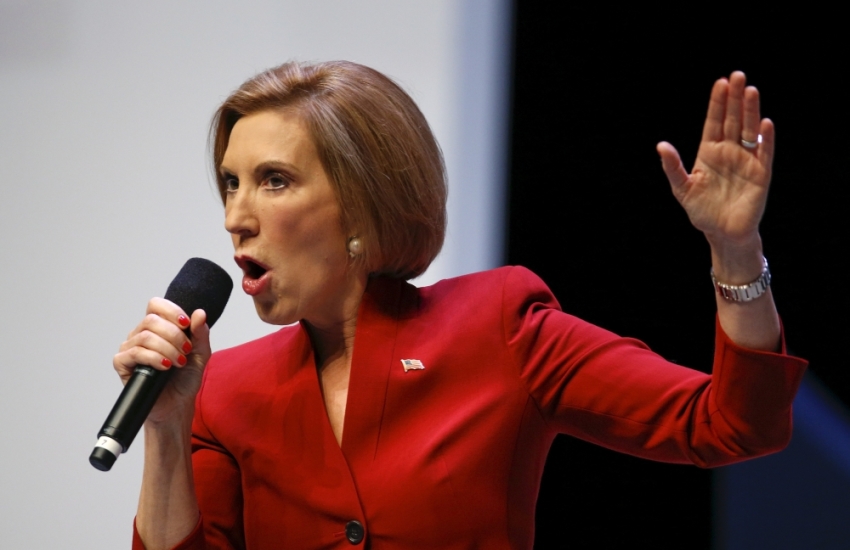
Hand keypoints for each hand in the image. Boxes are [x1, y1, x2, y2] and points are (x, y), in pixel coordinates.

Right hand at [113, 298, 210, 425]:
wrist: (176, 405)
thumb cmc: (185, 379)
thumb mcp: (200, 354)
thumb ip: (200, 334)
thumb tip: (199, 313)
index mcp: (158, 328)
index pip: (156, 305)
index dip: (171, 310)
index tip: (186, 324)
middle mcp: (141, 335)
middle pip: (151, 320)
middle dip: (174, 335)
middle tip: (186, 351)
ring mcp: (130, 348)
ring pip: (145, 336)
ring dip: (168, 348)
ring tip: (179, 362)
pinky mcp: (122, 364)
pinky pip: (135, 352)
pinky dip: (154, 357)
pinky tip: (165, 366)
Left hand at [657, 71, 773, 248]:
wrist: (722, 233)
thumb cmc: (701, 211)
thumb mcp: (682, 188)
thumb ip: (673, 167)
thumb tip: (661, 145)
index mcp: (709, 152)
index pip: (714, 122)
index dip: (717, 103)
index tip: (719, 82)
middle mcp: (729, 152)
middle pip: (733, 120)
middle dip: (734, 98)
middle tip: (737, 75)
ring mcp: (746, 161)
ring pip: (749, 131)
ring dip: (750, 111)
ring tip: (750, 90)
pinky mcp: (760, 174)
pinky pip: (764, 153)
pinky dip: (765, 139)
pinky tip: (765, 124)